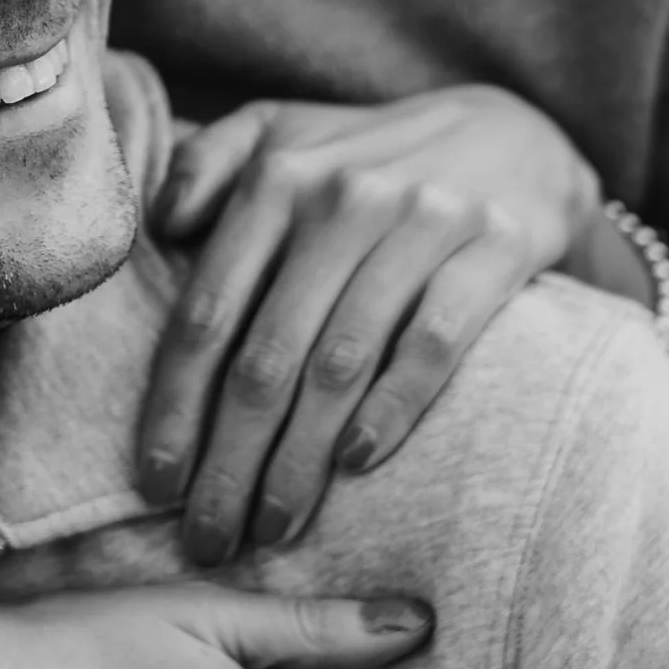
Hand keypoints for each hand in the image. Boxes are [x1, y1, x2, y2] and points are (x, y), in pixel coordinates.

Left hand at [138, 90, 601, 564]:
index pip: (208, 313)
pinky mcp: (495, 244)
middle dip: (229, 460)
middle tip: (207, 537)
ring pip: (341, 363)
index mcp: (278, 177)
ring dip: (299, 459)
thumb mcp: (280, 131)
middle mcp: (342, 198)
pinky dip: (392, 407)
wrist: (516, 135)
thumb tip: (162, 226)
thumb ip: (208, 165)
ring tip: (272, 526)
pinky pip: (434, 340)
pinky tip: (356, 463)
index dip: (174, 406)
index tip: (153, 483)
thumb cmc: (370, 155)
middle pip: (267, 356)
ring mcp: (421, 220)